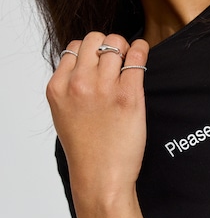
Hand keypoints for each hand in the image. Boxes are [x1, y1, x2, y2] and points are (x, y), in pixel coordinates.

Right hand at [47, 32, 149, 212]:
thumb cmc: (86, 151)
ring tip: (130, 61)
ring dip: (125, 48)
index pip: (73, 48)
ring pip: (115, 45)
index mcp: (58, 87)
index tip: (99, 64)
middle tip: (117, 60)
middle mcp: (79, 83)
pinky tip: (142, 55)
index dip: (89, 53)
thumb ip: (71, 88)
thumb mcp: (64, 114)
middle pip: (94, 40)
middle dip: (107, 45)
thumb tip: (88, 67)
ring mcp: (104, 88)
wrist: (101, 177)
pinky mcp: (129, 95)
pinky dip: (141, 50)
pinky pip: (136, 57)